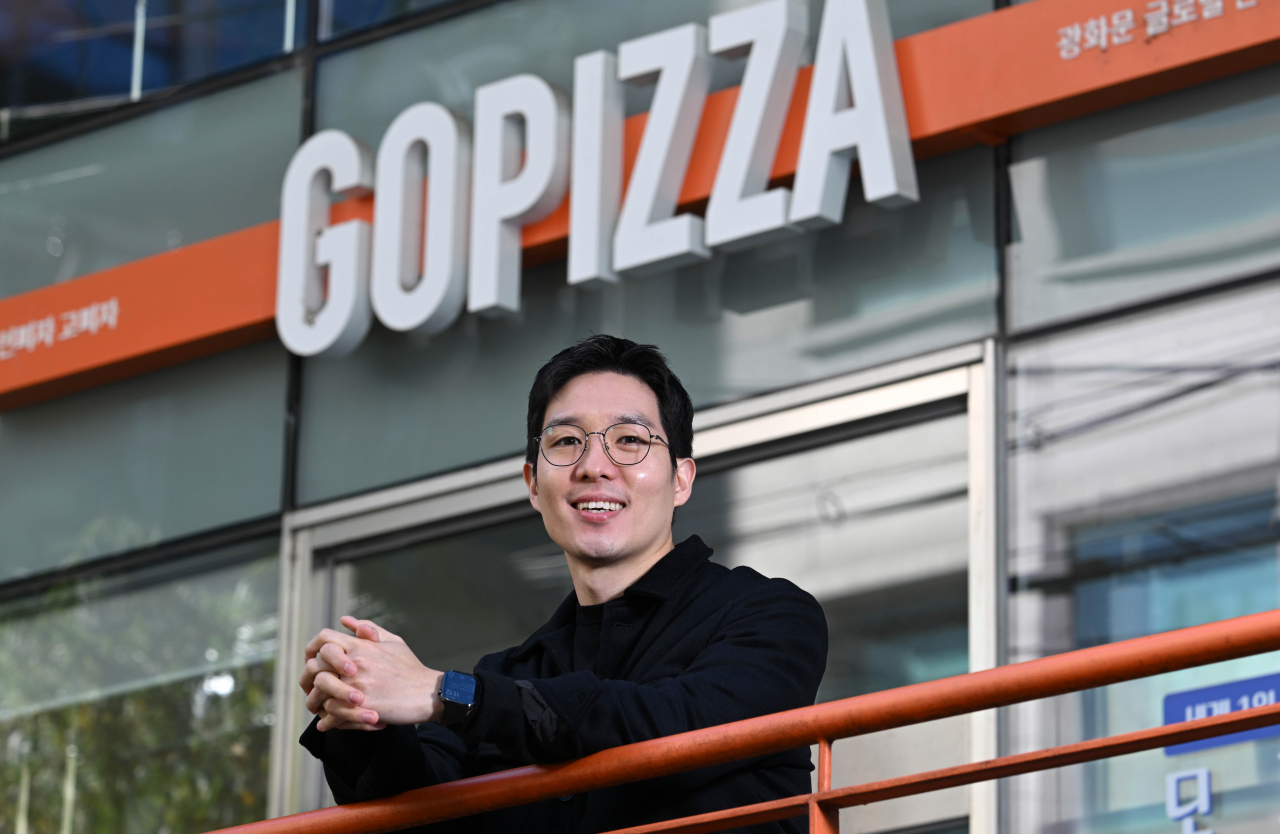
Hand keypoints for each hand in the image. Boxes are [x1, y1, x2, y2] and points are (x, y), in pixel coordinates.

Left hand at [301, 616, 443, 731]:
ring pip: (320, 693)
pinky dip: (327, 721)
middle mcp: (356, 663)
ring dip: (315, 702)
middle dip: (309, 679)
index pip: (324, 638)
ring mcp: (358, 685)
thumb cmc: (410, 668)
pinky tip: (326, 723)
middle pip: (315, 666)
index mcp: (362, 646)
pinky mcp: (362, 706)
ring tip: (317, 709)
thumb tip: (345, 620)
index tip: (311, 660)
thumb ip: (368, 629)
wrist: (427, 693)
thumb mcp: (392, 641)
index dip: (312, 648)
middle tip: (311, 689)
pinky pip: (333, 714)